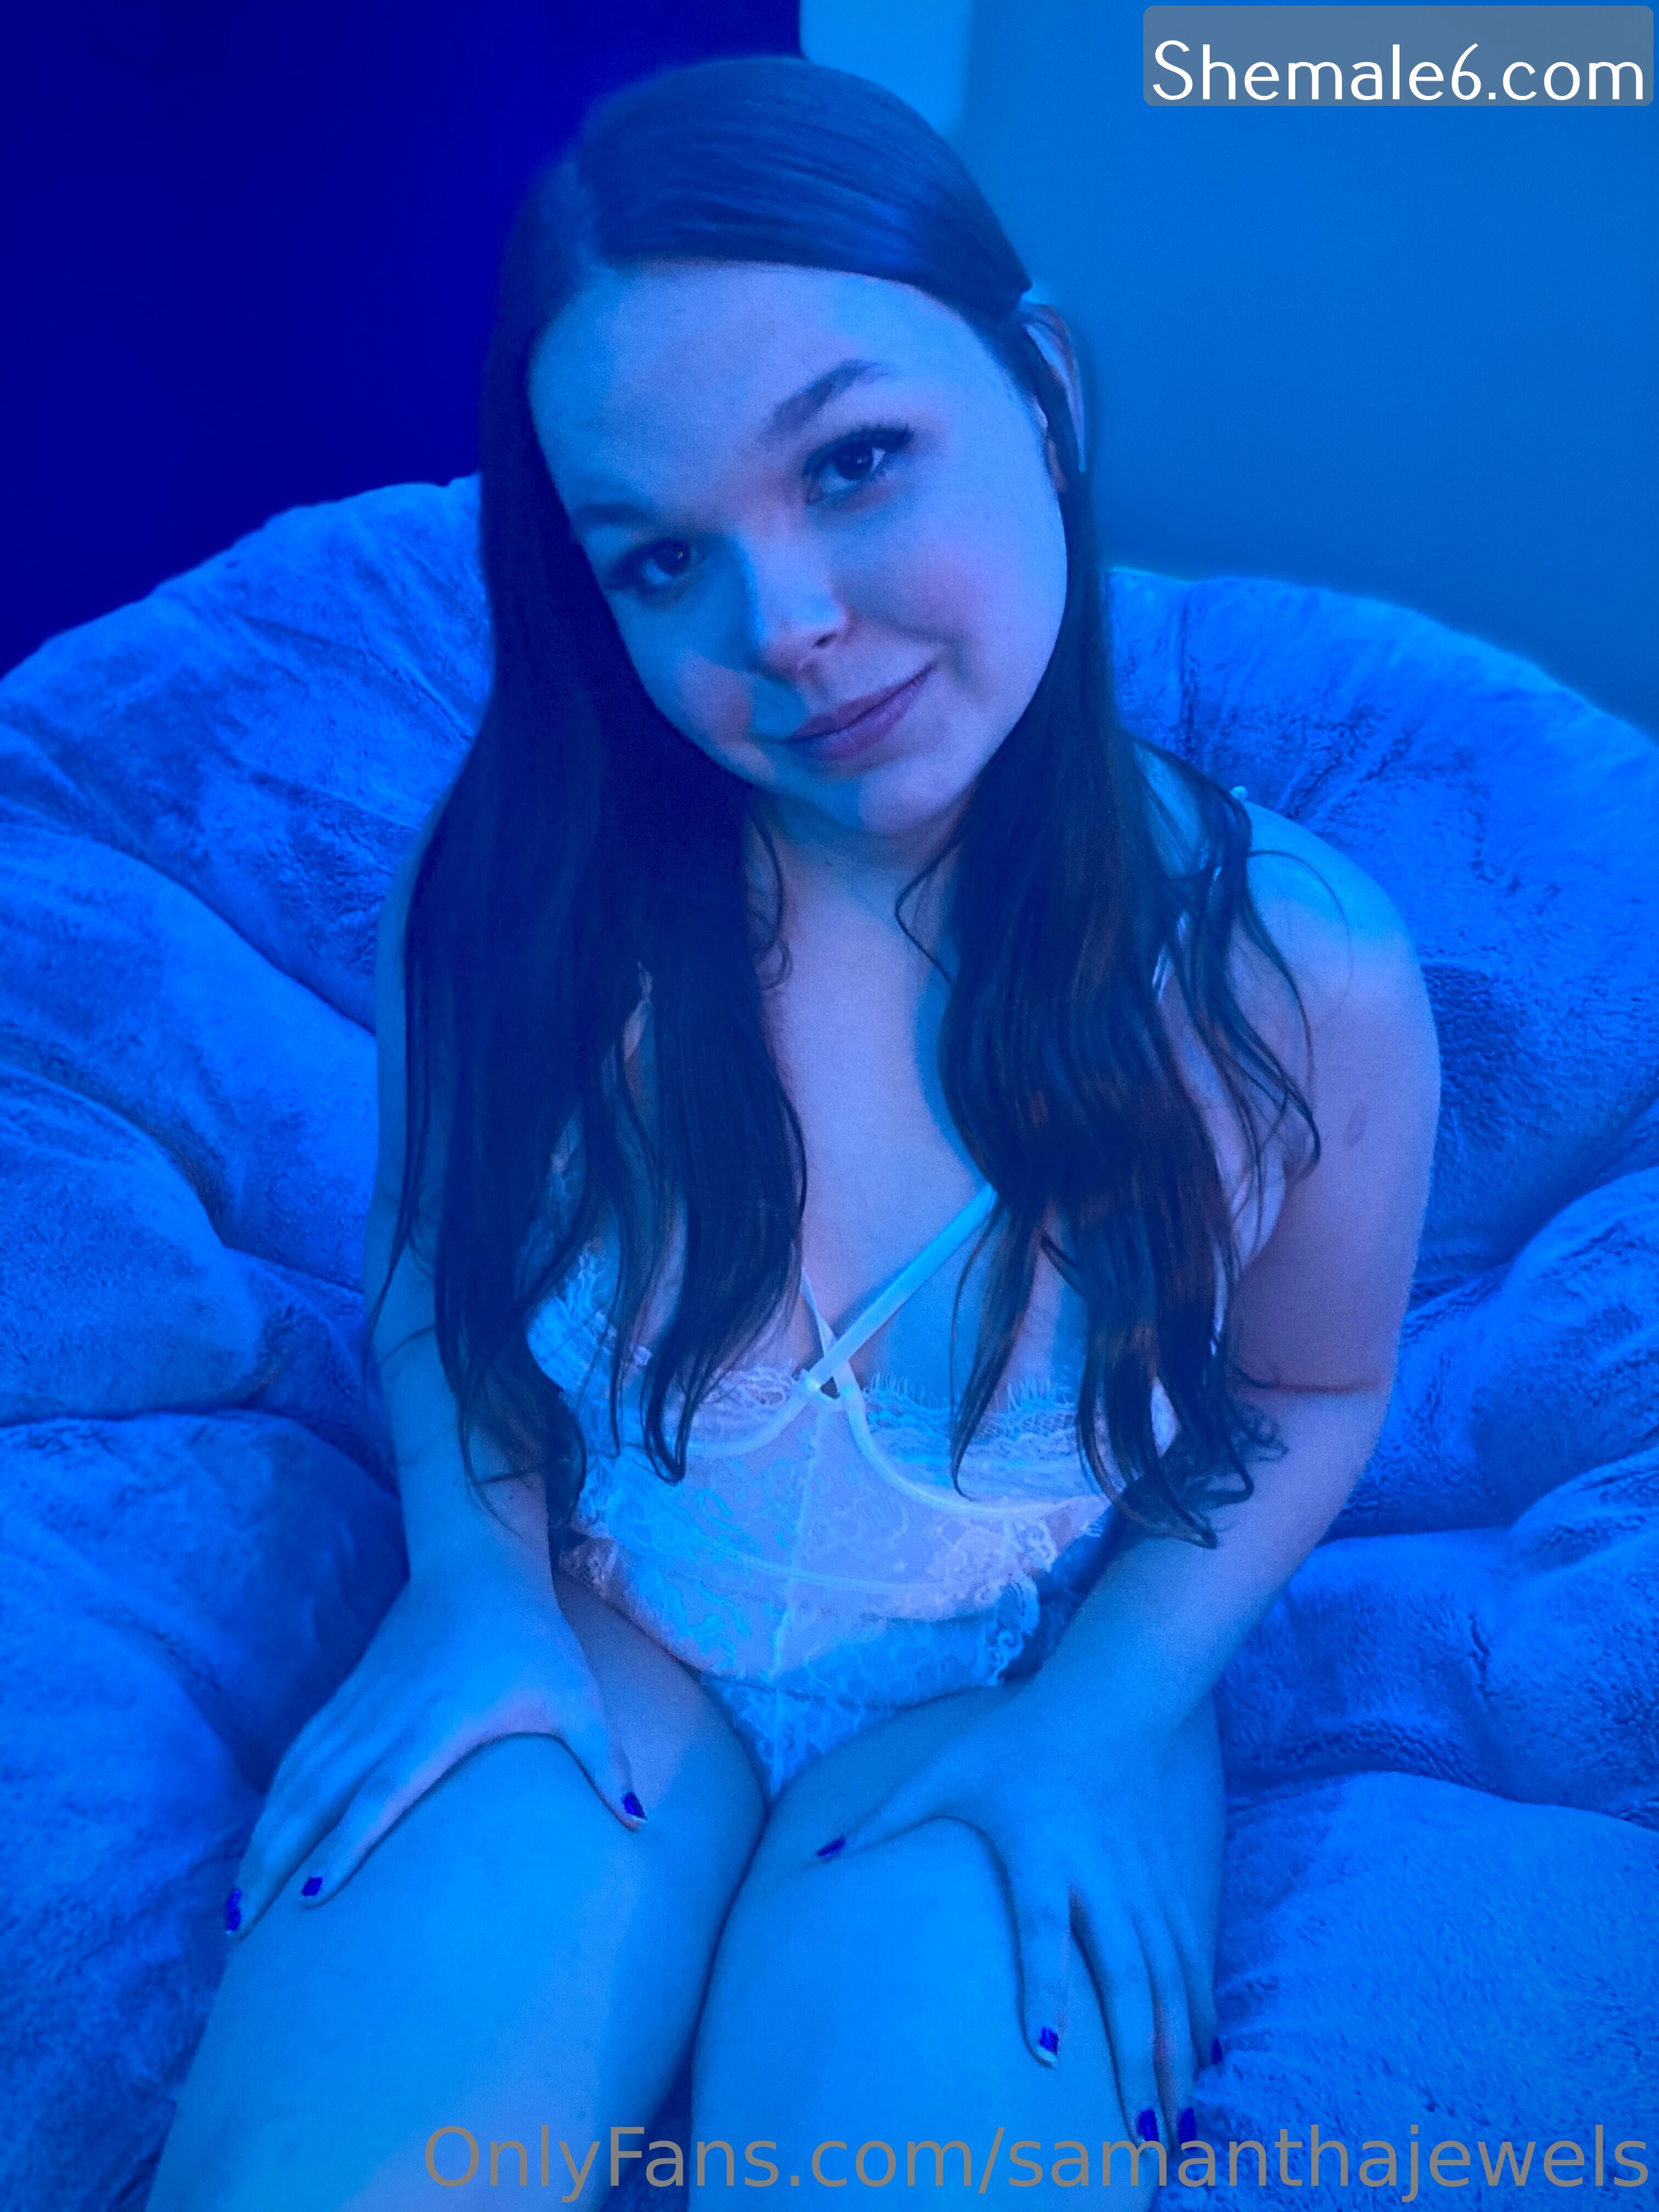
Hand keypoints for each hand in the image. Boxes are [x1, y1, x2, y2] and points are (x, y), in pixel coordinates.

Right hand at [226, 1564, 643, 1937]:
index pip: (382, 1792)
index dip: (347, 1845)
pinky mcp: (346, 1697)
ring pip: (298, 1779)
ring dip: (264, 1839)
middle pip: (318, 1796)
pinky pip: (298, 1756)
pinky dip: (274, 1800)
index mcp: (439, 1724)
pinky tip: (259, 1840)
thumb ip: (605, 1760)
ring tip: (237, 1907)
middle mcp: (387, 1719)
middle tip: (243, 1929)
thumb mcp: (577, 1696)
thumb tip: (639, 1822)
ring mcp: (360, 1707)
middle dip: (278, 1862)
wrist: (478, 1567)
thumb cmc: (532, 1639)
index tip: (313, 1898)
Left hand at [808, 1681, 1217, 2151]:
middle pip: (1124, 1972)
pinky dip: (1197, 2010)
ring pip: (1166, 1977)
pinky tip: (1200, 2065)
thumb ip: (886, 1816)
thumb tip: (818, 1859)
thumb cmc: (1014, 1742)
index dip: (1046, 1986)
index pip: (1044, 1925)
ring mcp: (1140, 1882)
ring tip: (1172, 2126)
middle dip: (1133, 2054)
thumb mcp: (945, 1769)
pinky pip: (1187, 1955)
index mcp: (1040, 1847)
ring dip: (1173, 2051)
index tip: (1047, 2052)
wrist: (1110, 1703)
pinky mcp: (1166, 1883)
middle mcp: (1098, 1873)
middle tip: (1135, 2136)